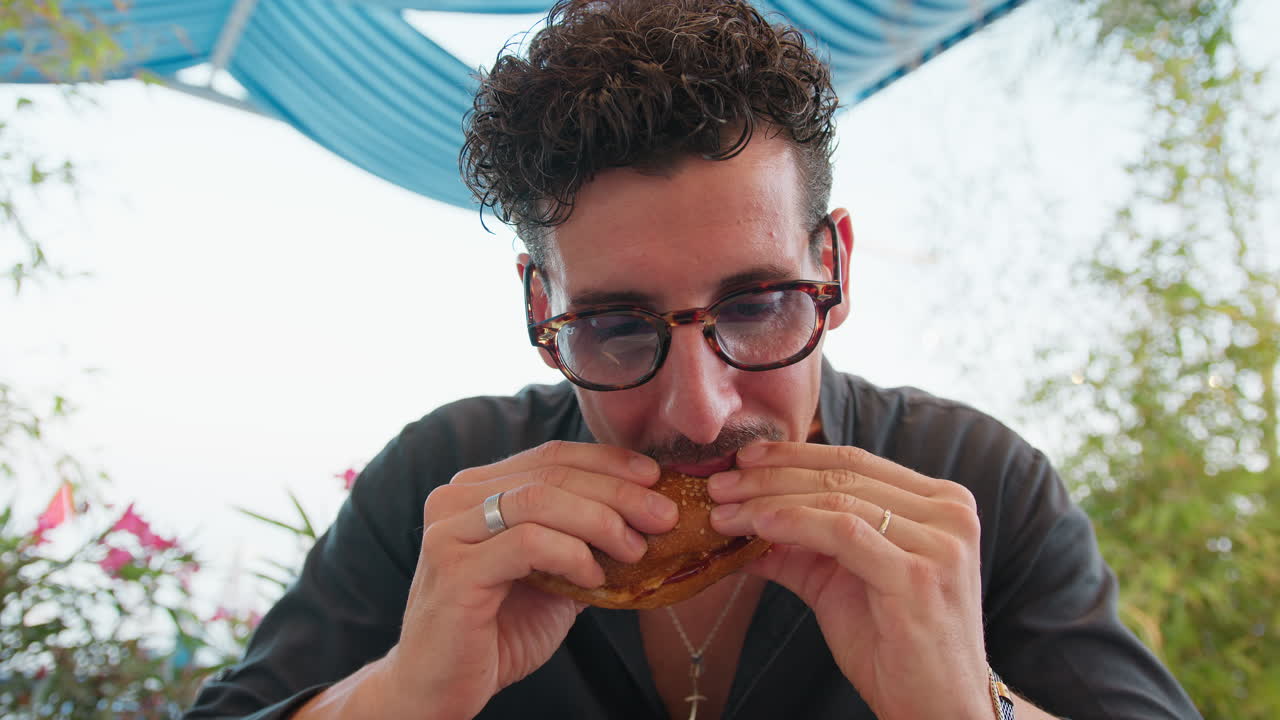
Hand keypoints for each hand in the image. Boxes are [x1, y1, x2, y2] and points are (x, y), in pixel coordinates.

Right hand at [384, 441, 677, 719]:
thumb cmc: (498, 631)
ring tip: (634, 549)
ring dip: (600, 520)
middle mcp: (456, 499)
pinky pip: (528, 543)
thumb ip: (581, 541)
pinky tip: (594, 578)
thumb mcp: (551, 576)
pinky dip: (571, 554)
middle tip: (664, 516)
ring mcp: (450, 530)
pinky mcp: (455, 568)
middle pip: (551, 473)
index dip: (608, 461)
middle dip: (618, 492)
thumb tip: (646, 515)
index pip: (552, 456)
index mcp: (478, 489)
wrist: (441, 689)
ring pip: (540, 499)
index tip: (655, 477)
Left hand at [707, 442, 990, 719]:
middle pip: (842, 474)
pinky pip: (842, 532)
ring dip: (769, 499)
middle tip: (720, 483)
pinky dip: (793, 522)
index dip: (794, 455)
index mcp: (940, 503)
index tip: (744, 457)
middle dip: (771, 475)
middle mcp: (949, 513)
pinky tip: (757, 524)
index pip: (855, 461)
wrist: (936, 709)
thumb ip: (799, 545)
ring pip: (837, 498)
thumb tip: (738, 518)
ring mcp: (940, 541)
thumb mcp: (840, 582)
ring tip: (725, 509)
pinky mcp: (919, 573)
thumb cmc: (894, 647)